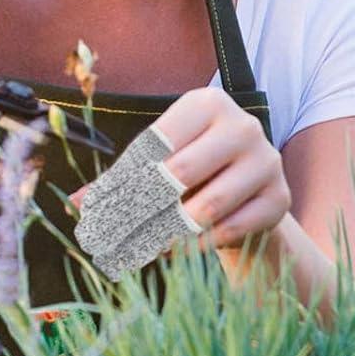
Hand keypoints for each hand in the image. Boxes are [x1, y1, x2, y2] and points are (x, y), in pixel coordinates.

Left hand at [71, 87, 289, 251]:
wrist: (249, 195)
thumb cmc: (194, 172)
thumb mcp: (160, 165)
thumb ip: (120, 180)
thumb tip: (74, 202)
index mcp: (206, 103)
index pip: (156, 142)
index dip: (123, 179)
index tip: (95, 210)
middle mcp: (242, 125)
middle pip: (180, 173)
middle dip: (141, 210)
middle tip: (112, 238)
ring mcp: (266, 161)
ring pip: (207, 207)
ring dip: (169, 233)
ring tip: (142, 248)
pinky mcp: (280, 198)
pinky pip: (231, 229)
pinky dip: (200, 246)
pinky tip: (177, 251)